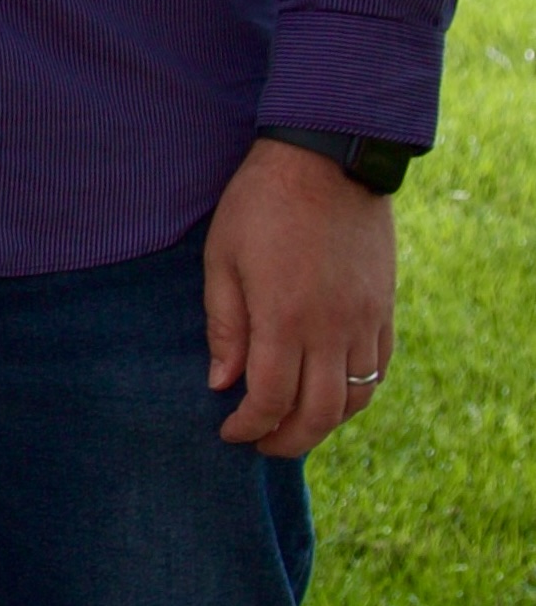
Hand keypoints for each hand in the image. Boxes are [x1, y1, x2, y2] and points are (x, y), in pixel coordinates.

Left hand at [207, 138, 397, 458]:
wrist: (326, 161)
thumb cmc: (259, 205)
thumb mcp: (222, 260)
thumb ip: (225, 326)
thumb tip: (221, 384)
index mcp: (284, 318)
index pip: (270, 399)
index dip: (249, 426)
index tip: (230, 432)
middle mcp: (332, 328)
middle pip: (319, 413)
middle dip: (288, 440)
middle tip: (261, 444)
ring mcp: (366, 320)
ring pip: (356, 398)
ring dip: (324, 423)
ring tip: (293, 425)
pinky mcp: (385, 308)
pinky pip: (379, 369)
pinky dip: (357, 394)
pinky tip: (331, 395)